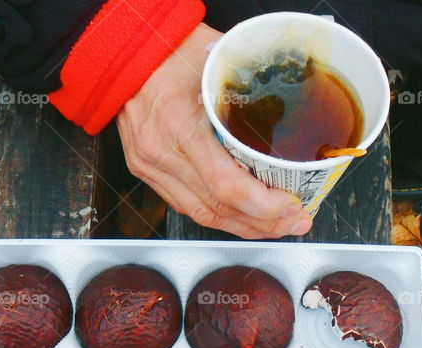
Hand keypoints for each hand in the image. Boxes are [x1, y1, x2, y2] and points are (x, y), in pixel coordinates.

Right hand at [116, 24, 313, 238]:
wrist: (126, 50)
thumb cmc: (171, 48)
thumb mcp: (220, 64)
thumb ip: (252, 97)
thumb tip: (294, 120)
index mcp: (179, 123)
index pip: (227, 186)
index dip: (264, 206)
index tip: (292, 205)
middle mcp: (160, 151)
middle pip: (217, 208)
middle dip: (262, 223)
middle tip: (295, 221)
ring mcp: (149, 164)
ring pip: (201, 214)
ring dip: (242, 224)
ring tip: (275, 224)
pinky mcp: (145, 169)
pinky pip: (185, 204)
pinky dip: (218, 213)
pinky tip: (241, 214)